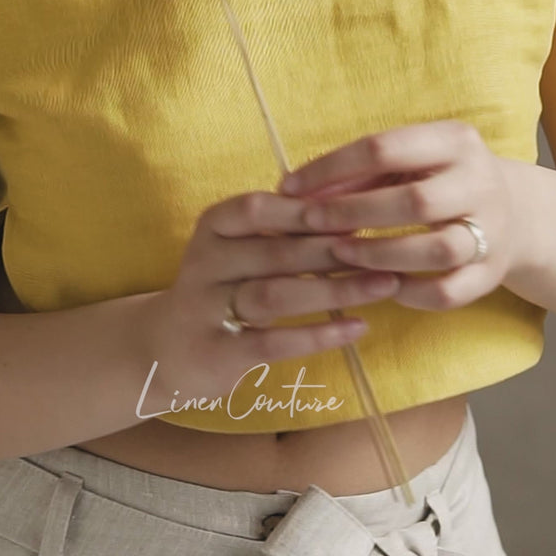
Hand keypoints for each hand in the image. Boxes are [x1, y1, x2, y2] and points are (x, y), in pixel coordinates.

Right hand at [138, 186, 402, 408]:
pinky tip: (358, 327)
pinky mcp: (217, 353)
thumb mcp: (242, 248)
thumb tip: (356, 202)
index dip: (308, 210)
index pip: (259, 208)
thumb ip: (285, 228)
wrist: (167, 348)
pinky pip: (273, 342)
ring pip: (276, 295)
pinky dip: (318, 334)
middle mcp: (204, 262)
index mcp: (213, 226)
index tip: (361, 210)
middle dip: (337, 250)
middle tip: (388, 249)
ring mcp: (206, 308)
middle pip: (277, 252)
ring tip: (385, 285)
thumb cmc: (225, 287)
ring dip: (336, 290)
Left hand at [278, 120, 530, 312]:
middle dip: (354, 212)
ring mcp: (493, 230)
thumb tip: (295, 189)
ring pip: (438, 249)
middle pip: (415, 201)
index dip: (331, 168)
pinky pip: (450, 292)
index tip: (290, 187)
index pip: (384, 148)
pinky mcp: (493, 273)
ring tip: (341, 254)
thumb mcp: (408, 161)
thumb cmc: (438, 180)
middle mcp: (480, 181)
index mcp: (455, 140)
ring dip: (381, 254)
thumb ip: (358, 173)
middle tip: (310, 223)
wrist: (516, 212)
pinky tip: (380, 288)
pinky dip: (412, 294)